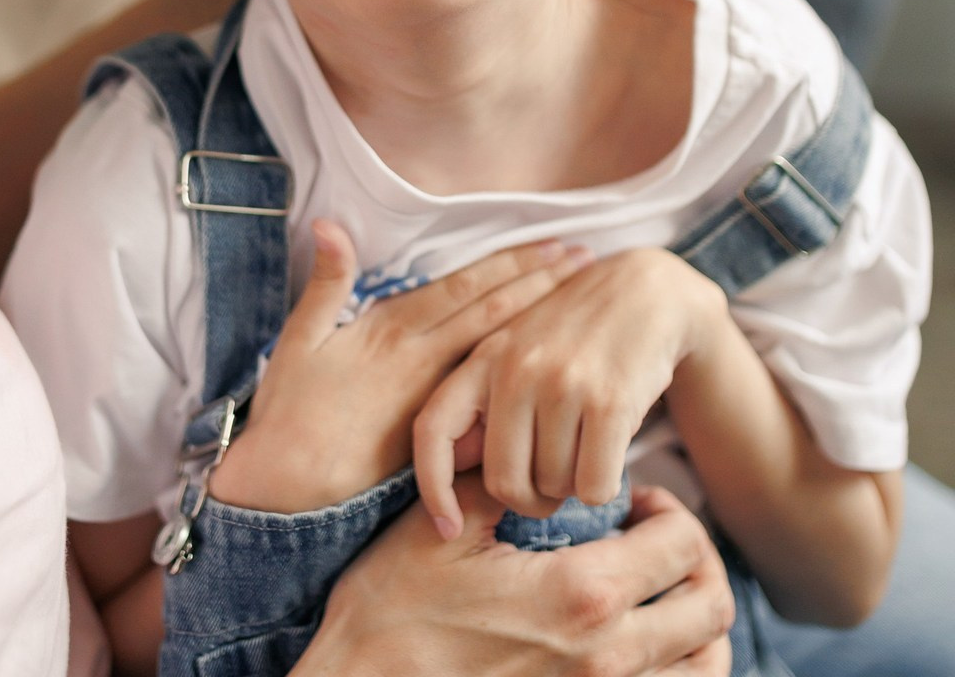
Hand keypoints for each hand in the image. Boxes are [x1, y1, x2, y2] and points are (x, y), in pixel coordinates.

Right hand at [208, 221, 590, 511]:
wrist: (288, 488)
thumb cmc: (289, 410)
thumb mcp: (300, 338)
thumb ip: (326, 281)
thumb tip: (327, 222)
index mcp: (393, 330)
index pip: (467, 289)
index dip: (513, 265)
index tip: (556, 246)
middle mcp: (422, 360)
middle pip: (493, 314)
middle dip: (542, 285)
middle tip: (588, 260)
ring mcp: (432, 398)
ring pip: (497, 353)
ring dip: (540, 323)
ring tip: (578, 300)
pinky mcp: (435, 433)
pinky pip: (487, 398)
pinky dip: (520, 376)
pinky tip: (548, 368)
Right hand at [295, 476, 733, 676]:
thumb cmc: (393, 609)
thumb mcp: (444, 528)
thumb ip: (501, 480)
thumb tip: (530, 449)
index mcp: (580, 595)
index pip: (680, 546)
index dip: (668, 511)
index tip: (634, 500)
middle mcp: (608, 658)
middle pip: (710, 606)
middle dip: (696, 559)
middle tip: (652, 538)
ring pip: (707, 666)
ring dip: (697, 620)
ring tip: (659, 590)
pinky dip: (680, 667)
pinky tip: (643, 639)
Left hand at [415, 247, 726, 533]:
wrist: (643, 291)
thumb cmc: (573, 338)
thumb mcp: (516, 355)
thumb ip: (485, 407)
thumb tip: (458, 471)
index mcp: (482, 359)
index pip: (432, 431)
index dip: (433, 487)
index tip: (447, 528)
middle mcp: (514, 369)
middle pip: (503, 481)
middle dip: (530, 500)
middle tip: (551, 486)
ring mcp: (561, 383)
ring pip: (554, 487)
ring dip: (572, 487)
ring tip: (585, 449)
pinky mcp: (609, 401)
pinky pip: (595, 485)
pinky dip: (604, 488)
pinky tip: (610, 457)